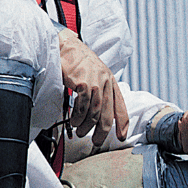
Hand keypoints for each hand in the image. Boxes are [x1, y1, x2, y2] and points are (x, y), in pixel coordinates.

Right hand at [57, 28, 128, 146]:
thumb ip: (100, 91)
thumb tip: (98, 113)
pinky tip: (74, 121)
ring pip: (94, 113)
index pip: (121, 106)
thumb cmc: (78, 61)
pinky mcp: (83, 83)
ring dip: (86, 126)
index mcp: (111, 81)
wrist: (65, 46)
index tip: (122, 137)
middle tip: (95, 141)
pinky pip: (82, 107)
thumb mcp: (95, 74)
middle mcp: (106, 82)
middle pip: (107, 114)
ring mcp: (95, 82)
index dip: (122, 124)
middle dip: (102, 132)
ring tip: (80, 131)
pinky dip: (78, 117)